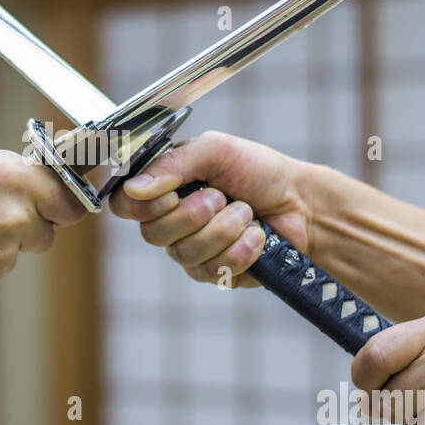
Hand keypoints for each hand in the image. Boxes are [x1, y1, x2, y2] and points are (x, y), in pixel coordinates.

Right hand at [108, 131, 312, 285]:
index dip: (144, 206)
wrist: (299, 202)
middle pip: (153, 234)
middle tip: (222, 196)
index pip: (125, 205)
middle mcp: (169, 223)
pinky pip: (214, 270)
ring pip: (186, 253)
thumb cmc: (257, 171)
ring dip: (225, 229)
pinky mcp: (214, 274)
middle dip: (196, 213)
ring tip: (246, 213)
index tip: (173, 194)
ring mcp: (190, 252)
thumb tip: (135, 188)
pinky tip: (256, 235)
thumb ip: (174, 163)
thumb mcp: (216, 150)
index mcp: (162, 189)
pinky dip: (242, 249)